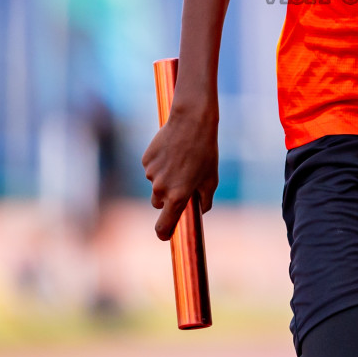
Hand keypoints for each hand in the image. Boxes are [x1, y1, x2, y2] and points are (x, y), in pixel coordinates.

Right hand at [141, 101, 219, 240]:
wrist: (191, 122)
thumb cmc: (205, 151)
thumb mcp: (211, 178)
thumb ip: (205, 200)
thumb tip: (201, 210)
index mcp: (177, 197)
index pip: (163, 226)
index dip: (164, 233)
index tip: (166, 235)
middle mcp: (161, 188)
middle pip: (159, 203)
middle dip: (168, 197)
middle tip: (183, 182)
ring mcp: (151, 174)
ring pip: (155, 183)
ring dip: (164, 177)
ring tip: (181, 160)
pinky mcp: (146, 160)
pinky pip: (151, 168)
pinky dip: (159, 164)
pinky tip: (171, 150)